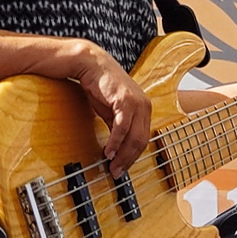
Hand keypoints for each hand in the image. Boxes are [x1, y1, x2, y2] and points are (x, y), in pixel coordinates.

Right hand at [70, 43, 151, 173]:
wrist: (91, 65)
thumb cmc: (101, 87)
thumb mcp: (112, 112)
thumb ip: (118, 127)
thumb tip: (118, 149)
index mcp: (144, 110)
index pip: (143, 139)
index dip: (133, 156)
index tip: (123, 167)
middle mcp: (145, 106)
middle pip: (141, 141)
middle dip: (129, 159)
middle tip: (117, 171)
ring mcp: (137, 103)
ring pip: (134, 137)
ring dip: (122, 154)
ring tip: (112, 165)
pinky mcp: (125, 101)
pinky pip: (122, 128)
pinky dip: (116, 142)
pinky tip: (108, 151)